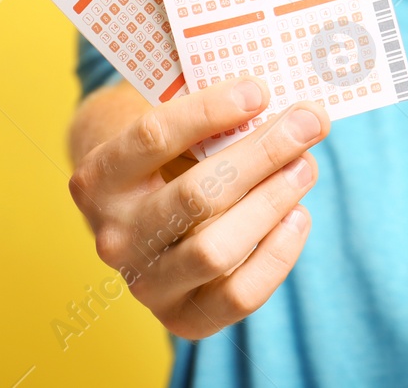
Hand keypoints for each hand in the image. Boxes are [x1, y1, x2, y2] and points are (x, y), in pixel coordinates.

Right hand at [67, 80, 328, 338]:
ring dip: (273, 201)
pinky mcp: (182, 318)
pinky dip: (278, 254)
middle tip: (309, 122)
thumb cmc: (168, 156)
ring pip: (217, 250)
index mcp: (98, 177)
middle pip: (196, 195)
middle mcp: (114, 236)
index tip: (260, 90)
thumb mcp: (173, 127)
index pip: (153, 136)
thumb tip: (297, 113)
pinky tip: (298, 215)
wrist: (139, 216)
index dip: (211, 110)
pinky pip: (240, 295)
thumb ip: (217, 117)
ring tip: (305, 165)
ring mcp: (145, 284)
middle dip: (262, 154)